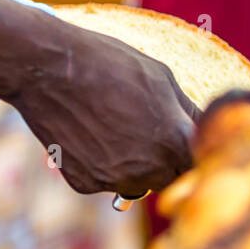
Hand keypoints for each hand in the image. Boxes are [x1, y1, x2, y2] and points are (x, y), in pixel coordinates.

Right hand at [6, 25, 200, 196]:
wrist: (47, 68)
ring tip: (117, 129)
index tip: (185, 139)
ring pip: (139, 183)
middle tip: (150, 132)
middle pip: (171, 178)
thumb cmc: (109, 65)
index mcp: (176, 142)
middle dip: (168, 160)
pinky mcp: (84, 183)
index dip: (194, 151)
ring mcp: (115, 180)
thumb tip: (201, 127)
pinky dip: (102, 165)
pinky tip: (91, 135)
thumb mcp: (161, 79)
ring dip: (137, 166)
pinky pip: (105, 181)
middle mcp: (149, 169)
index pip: (200, 163)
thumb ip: (185, 111)